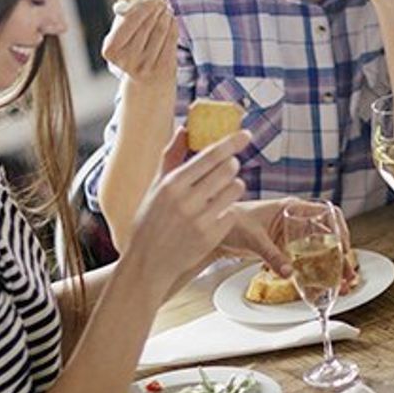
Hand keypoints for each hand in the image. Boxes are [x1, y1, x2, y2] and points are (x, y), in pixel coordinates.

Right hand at [102, 0, 177, 89]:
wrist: (147, 80)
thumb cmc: (133, 44)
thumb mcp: (124, 26)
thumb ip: (126, 2)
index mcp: (111, 49)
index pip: (129, 21)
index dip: (143, 6)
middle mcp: (126, 60)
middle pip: (147, 24)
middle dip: (157, 9)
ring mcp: (145, 67)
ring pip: (161, 30)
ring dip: (166, 15)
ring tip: (166, 10)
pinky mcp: (163, 69)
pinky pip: (172, 39)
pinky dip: (173, 26)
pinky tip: (171, 21)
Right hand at [127, 128, 247, 282]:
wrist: (147, 263)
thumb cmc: (151, 221)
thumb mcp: (156, 188)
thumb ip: (172, 157)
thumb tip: (184, 129)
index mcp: (172, 184)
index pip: (210, 155)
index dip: (231, 142)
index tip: (246, 134)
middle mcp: (187, 200)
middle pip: (228, 169)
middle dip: (232, 165)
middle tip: (228, 168)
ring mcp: (200, 220)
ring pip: (236, 189)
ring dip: (234, 186)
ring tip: (222, 192)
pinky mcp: (211, 237)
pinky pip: (233, 212)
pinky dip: (228, 211)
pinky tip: (216, 214)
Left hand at [218, 197, 351, 278]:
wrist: (212, 230)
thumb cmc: (231, 222)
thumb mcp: (254, 239)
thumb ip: (272, 256)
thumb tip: (289, 272)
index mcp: (292, 208)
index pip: (326, 213)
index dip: (340, 229)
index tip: (345, 247)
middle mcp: (295, 219)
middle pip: (327, 234)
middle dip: (340, 254)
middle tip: (348, 273)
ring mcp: (290, 234)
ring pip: (318, 248)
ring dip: (329, 265)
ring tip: (339, 283)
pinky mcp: (283, 248)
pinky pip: (304, 258)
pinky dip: (313, 270)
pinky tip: (319, 284)